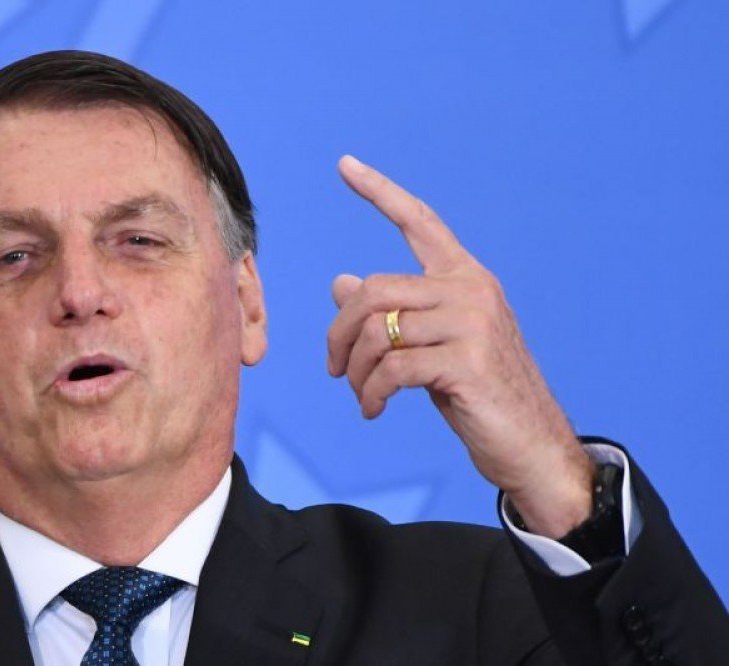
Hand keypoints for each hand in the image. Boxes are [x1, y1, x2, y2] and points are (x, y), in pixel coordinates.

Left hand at [327, 155, 592, 537]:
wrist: (531, 445)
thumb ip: (392, 312)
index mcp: (465, 278)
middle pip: (374, 289)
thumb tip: (339, 282)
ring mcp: (473, 324)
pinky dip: (371, 393)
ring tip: (360, 394)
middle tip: (335, 367)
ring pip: (378, 331)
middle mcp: (471, 290)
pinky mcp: (467, 362)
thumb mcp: (430, 344)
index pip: (419, 221)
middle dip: (339, 332)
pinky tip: (373, 410)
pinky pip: (391, 369)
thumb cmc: (478, 392)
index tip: (344, 164)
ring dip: (356, 371)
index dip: (380, 191)